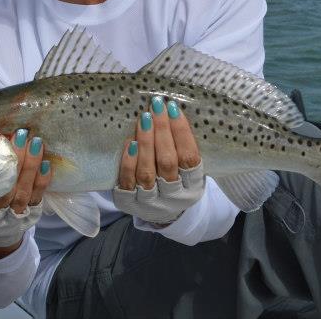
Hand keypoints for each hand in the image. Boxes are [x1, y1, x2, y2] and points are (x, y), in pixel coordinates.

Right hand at [0, 129, 51, 255]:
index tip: (0, 142)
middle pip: (9, 187)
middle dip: (17, 160)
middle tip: (21, 135)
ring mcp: (15, 215)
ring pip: (24, 192)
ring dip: (31, 167)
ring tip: (36, 143)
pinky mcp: (31, 213)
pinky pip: (38, 198)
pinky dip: (43, 181)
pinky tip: (46, 163)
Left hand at [113, 96, 204, 224]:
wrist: (159, 213)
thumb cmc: (176, 182)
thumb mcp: (187, 172)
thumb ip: (182, 148)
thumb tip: (172, 111)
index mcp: (193, 187)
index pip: (189, 158)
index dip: (182, 133)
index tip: (173, 108)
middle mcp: (173, 197)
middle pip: (167, 162)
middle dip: (162, 131)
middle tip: (157, 107)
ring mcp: (150, 201)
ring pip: (147, 171)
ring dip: (145, 142)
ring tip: (144, 119)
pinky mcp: (129, 202)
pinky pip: (128, 180)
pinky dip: (129, 161)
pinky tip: (130, 142)